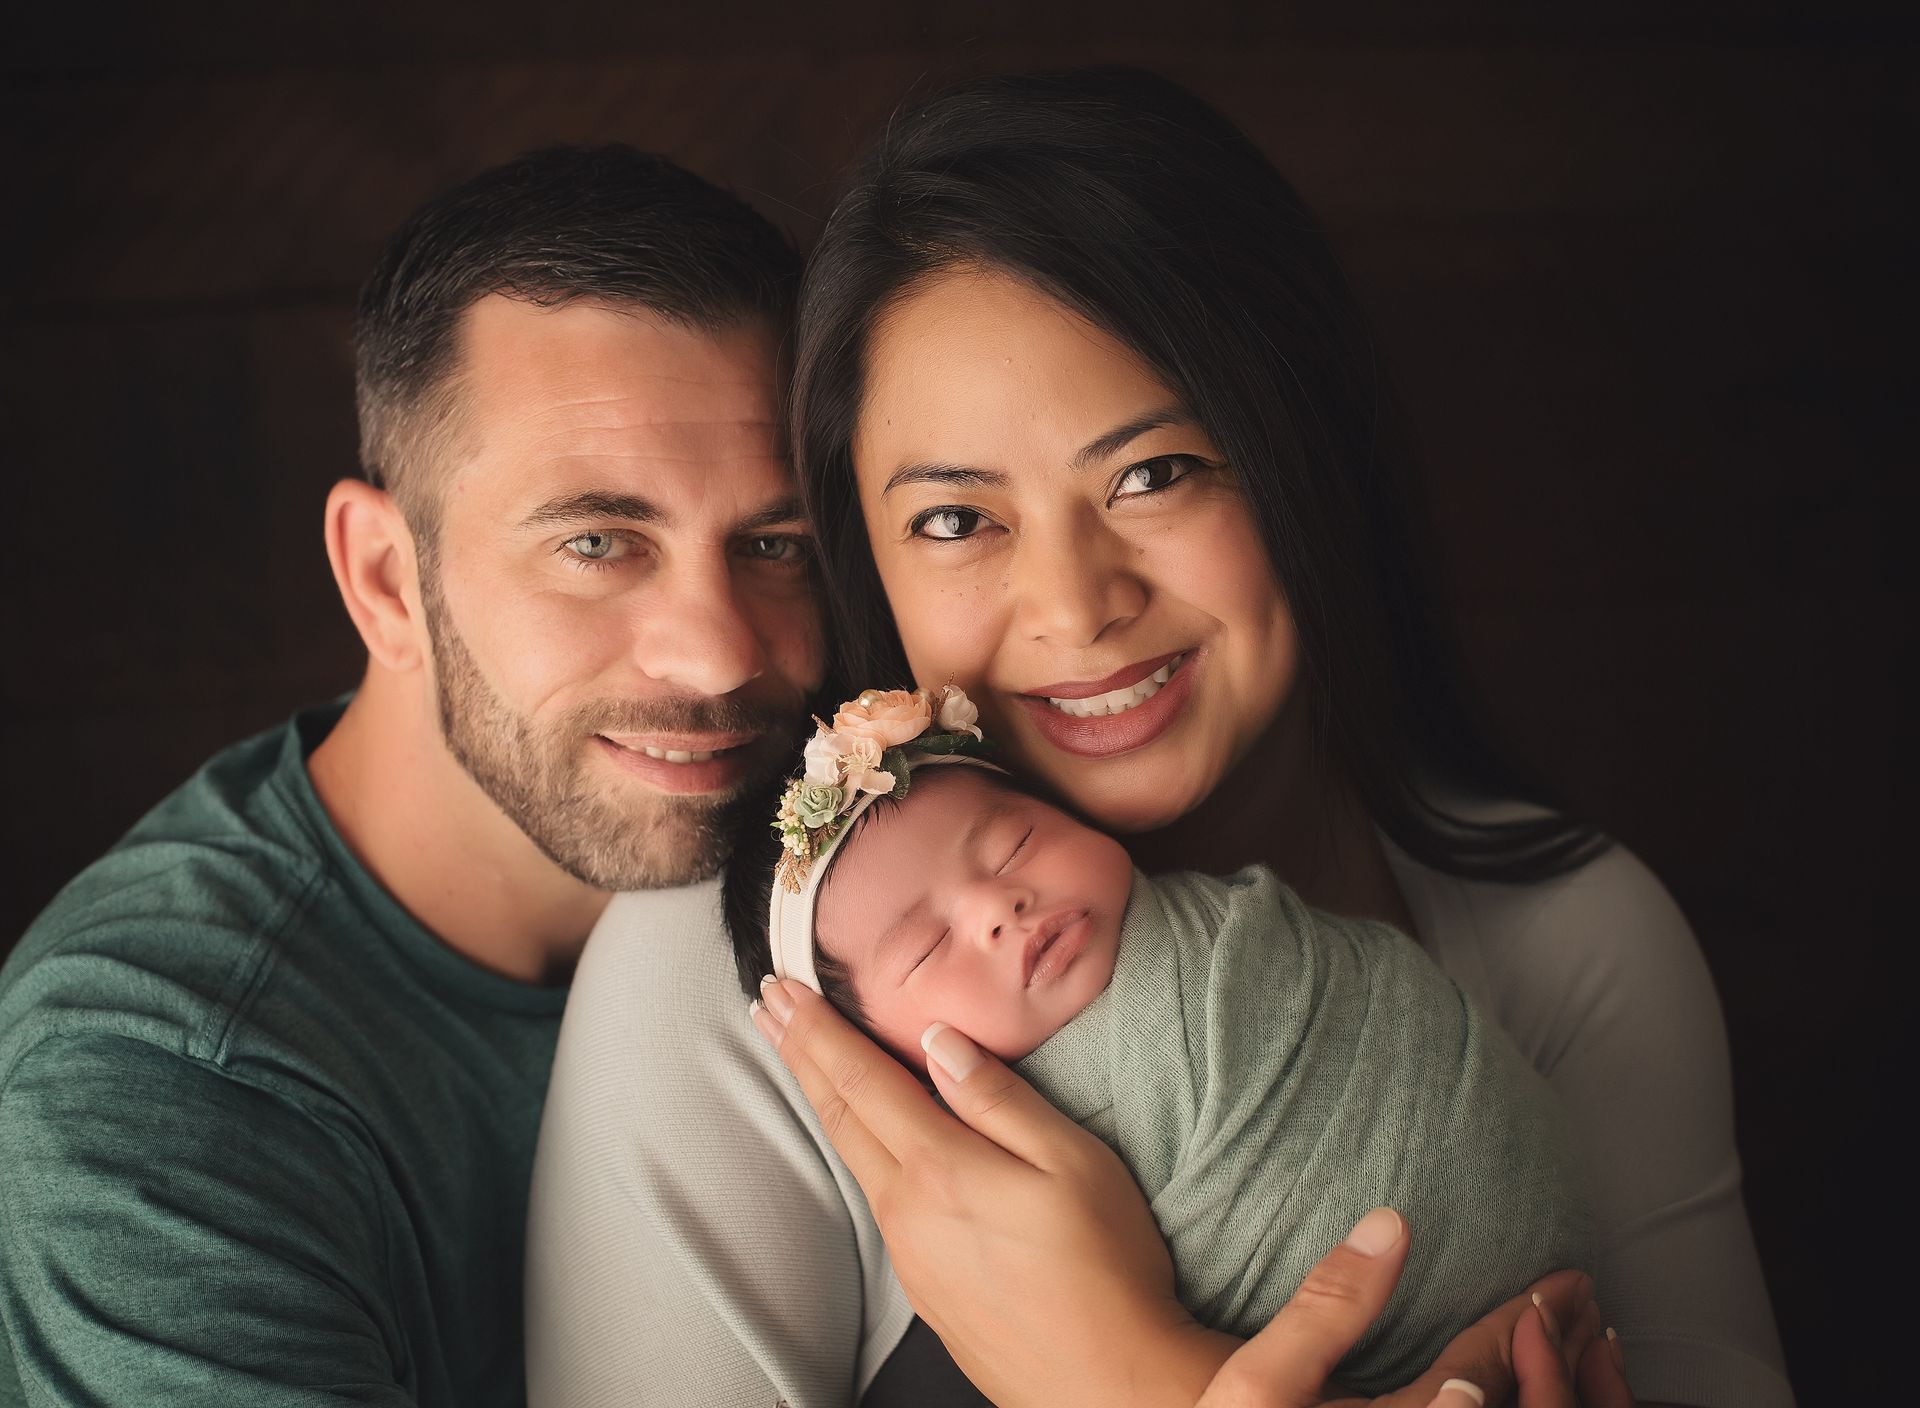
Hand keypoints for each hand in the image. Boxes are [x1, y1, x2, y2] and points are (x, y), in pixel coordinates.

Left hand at [756, 979, 1232, 1407]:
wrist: (1109, 1386)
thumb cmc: (1107, 1271)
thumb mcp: (1073, 1162)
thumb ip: (999, 1097)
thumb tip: (939, 1040)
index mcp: (941, 1169)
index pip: (861, 1079)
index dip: (818, 1030)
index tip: (783, 989)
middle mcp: (908, 1212)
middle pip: (838, 1115)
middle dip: (798, 1055)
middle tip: (764, 1008)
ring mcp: (911, 1255)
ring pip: (854, 1158)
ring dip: (822, 1100)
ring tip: (802, 1062)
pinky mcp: (925, 1286)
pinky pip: (878, 1199)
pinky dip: (857, 1149)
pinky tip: (866, 1142)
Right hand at [1203, 1248, 1635, 1407]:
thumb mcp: (1259, 1381)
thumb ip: (1327, 1303)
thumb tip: (1393, 1222)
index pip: (1485, 1376)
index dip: (1531, 1322)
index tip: (1567, 1279)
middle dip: (1564, 1354)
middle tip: (1590, 1304)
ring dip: (1568, 1392)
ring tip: (1587, 1347)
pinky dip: (1537, 1407)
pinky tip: (1536, 1392)